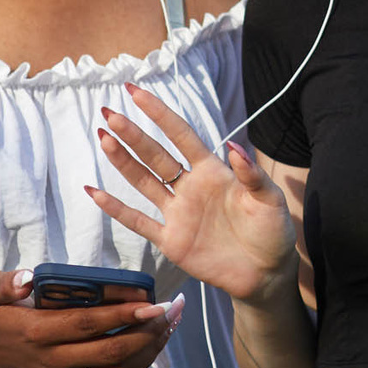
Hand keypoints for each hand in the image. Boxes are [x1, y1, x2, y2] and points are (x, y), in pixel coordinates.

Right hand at [0, 268, 182, 367]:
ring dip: (149, 350)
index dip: (122, 316)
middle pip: (111, 353)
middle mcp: (52, 360)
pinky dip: (136, 365)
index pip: (88, 326)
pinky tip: (153, 344)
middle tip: (173, 310)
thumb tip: (27, 278)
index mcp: (36, 333)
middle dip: (148, 333)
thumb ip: (6, 283)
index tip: (152, 303)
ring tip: (171, 325)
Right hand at [86, 86, 297, 307]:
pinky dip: (116, 209)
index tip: (137, 93)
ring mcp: (179, 214)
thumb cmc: (272, 232)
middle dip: (133, 134)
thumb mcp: (270, 200)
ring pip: (143, 182)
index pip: (181, 136)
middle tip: (109, 113)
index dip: (160, 114)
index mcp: (213, 172)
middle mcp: (191, 188)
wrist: (267, 274)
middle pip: (156, 156)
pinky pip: (139, 222)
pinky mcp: (171, 241)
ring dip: (123, 162)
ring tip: (103, 138)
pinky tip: (95, 192)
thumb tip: (233, 146)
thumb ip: (252, 175)